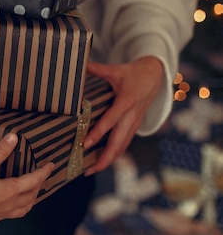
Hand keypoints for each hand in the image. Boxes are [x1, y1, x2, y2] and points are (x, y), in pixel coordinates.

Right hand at [0, 132, 53, 229]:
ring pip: (24, 208)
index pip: (34, 180)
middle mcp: (10, 204)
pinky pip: (12, 215)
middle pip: (32, 195)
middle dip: (39, 185)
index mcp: (11, 190)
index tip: (50, 166)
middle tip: (42, 177)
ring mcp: (3, 214)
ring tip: (32, 194)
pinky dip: (18, 209)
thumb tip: (12, 138)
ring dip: (31, 200)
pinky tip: (11, 207)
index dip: (43, 172)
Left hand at [83, 56, 163, 174]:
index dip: (98, 133)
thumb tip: (80, 64)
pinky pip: (125, 143)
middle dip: (104, 158)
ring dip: (109, 160)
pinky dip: (115, 154)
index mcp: (126, 101)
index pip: (110, 120)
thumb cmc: (132, 73)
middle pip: (119, 142)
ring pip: (123, 146)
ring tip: (91, 170)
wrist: (155, 76)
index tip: (85, 144)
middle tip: (88, 169)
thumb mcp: (115, 69)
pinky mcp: (135, 126)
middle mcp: (132, 116)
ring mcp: (135, 123)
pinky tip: (103, 162)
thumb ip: (97, 69)